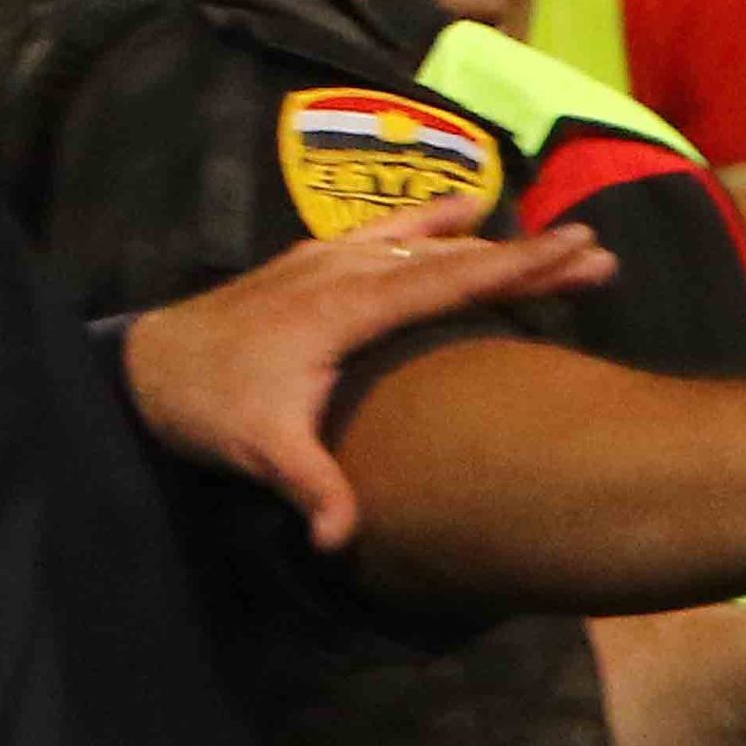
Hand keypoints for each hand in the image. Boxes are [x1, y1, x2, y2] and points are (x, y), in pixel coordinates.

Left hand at [122, 202, 612, 549]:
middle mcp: (347, 268)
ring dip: (494, 240)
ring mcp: (332, 258)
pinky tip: (470, 205)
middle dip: (528, 254)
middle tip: (600, 253)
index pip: (448, 279)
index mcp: (347, 306)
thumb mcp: (258, 451)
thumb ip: (310, 485)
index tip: (575, 251)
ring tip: (558, 242)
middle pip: (454, 253)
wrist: (146, 364)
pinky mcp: (318, 260)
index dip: (516, 267)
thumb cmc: (206, 405)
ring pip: (429, 239)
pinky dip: (437, 219)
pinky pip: (392, 230)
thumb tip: (340, 539)